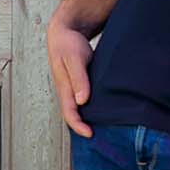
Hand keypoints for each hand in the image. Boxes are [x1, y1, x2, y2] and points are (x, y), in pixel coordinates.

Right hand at [46, 21, 94, 137]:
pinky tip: (104, 109)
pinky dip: (91, 108)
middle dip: (83, 128)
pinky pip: (83, 100)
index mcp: (64, 87)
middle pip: (73, 115)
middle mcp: (67, 90)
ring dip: (88, 119)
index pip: (69, 113)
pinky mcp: (79, 83)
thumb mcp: (74, 58)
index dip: (78, 126)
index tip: (91, 134)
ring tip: (105, 128)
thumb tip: (81, 100)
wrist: (65, 31)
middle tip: (101, 138)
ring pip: (78, 108)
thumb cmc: (68, 43)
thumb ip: (78, 78)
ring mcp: (72, 87)